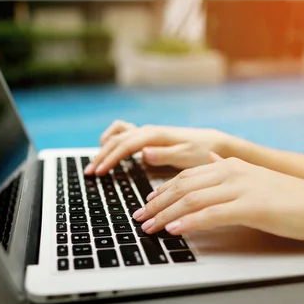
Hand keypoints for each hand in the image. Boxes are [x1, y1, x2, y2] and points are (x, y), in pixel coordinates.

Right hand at [84, 120, 233, 175]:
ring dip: (104, 147)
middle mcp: (148, 131)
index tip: (98, 172)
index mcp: (154, 135)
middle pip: (116, 140)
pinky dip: (113, 141)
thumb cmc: (202, 152)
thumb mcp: (187, 156)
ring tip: (97, 163)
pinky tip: (110, 152)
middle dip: (101, 156)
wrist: (214, 143)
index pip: (125, 145)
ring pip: (117, 135)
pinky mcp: (148, 138)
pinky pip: (124, 134)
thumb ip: (164, 155)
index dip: (109, 158)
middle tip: (89, 172)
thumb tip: (143, 153)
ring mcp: (147, 133)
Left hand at [134, 153, 303, 244]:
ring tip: (148, 228)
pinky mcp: (252, 207)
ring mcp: (242, 187)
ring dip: (165, 215)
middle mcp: (232, 171)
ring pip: (192, 200)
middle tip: (138, 218)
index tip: (145, 204)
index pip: (186, 176)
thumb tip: (210, 161)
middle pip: (182, 186)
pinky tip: (174, 231)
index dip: (162, 191)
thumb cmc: (291, 198)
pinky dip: (189, 223)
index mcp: (230, 165)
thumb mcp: (255, 179)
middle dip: (156, 203)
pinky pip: (212, 214)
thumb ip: (230, 171)